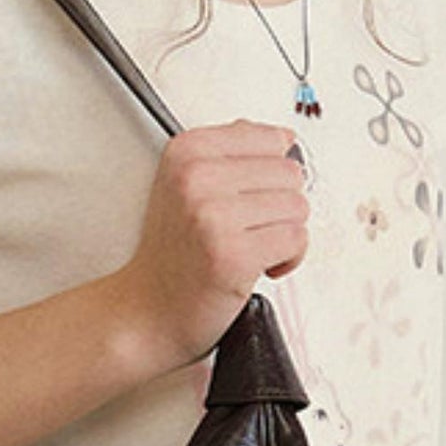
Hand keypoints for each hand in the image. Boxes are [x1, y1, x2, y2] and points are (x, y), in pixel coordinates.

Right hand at [117, 118, 310, 367]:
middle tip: (249, 229)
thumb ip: (231, 153)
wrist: (148, 309)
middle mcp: (197, 178)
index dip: (271, 173)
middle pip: (289, 173)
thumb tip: (282, 136)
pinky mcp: (233, 254)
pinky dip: (288, 259)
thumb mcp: (186, 185)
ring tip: (252, 248)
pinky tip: (259, 266)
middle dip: (279, 206)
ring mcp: (214, 216)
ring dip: (284, 234)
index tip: (250, 197)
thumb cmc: (173, 254)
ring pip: (297, 207)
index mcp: (187, 151)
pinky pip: (296, 240)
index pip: (270, 138)